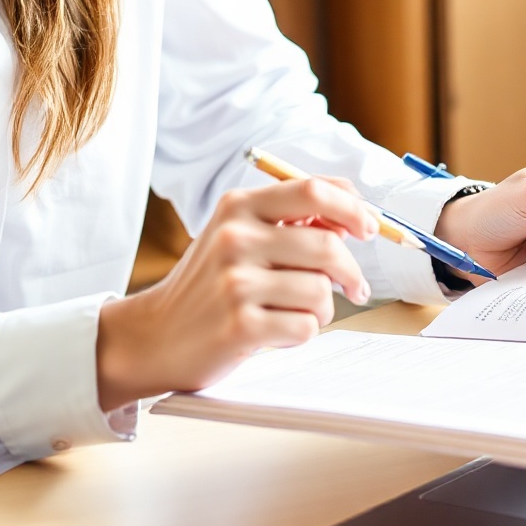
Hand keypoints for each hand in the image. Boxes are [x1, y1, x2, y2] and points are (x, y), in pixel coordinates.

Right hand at [95, 178, 375, 411]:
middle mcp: (234, 238)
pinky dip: (301, 334)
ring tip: (293, 313)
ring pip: (321, 292)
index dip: (352, 207)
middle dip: (350, 271)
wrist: (156, 335)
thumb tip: (353, 219)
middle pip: (326, 246)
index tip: (368, 228)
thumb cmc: (209, 285)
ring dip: (321, 309)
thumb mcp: (238, 236)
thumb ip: (290, 222)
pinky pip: (305, 328)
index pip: (311, 190)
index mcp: (238, 206)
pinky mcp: (240, 327)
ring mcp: (235, 283)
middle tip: (355, 287)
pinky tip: (275, 332)